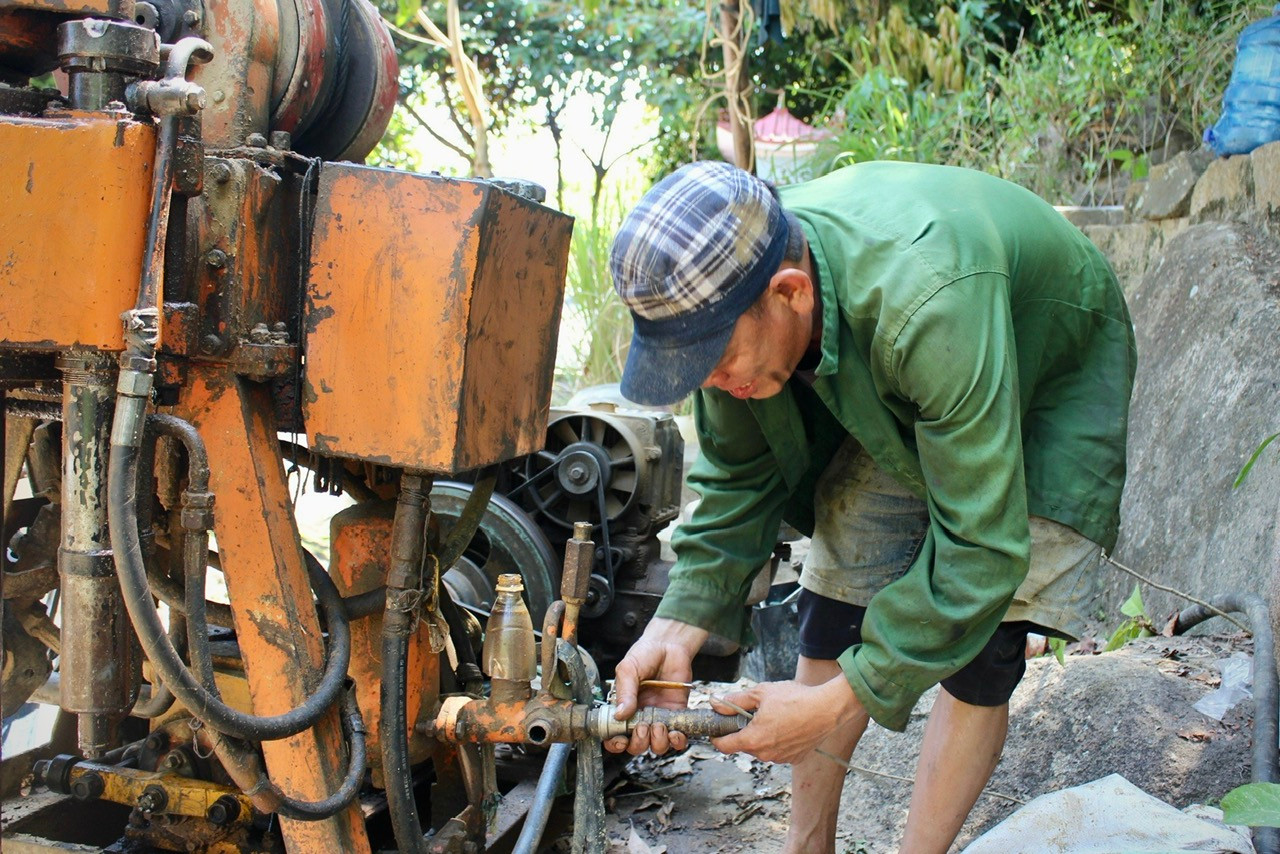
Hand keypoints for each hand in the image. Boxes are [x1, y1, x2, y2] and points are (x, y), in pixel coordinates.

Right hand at [606, 618, 708, 756]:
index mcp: (624, 709)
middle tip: (642, 727)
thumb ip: (625, 691)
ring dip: (657, 742)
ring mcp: (659, 718)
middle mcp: (640, 717)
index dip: (615, 744)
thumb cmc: (644, 655)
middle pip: (636, 746)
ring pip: (657, 746)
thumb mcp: (628, 669)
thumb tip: (620, 715)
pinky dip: (678, 741)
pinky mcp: (678, 716)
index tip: (620, 740)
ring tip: (659, 725)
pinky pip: (678, 738)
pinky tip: (676, 732)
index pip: (615, 735)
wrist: (669, 645)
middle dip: (638, 743)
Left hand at [710, 675, 861, 764]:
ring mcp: (781, 758)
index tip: (717, 730)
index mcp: (753, 739)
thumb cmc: (794, 699)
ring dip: (763, 736)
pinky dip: (779, 740)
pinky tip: (788, 725)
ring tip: (775, 717)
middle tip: (752, 714)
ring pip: (762, 748)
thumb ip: (735, 700)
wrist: (826, 709)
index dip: (717, 737)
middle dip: (744, 731)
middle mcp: (765, 754)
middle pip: (744, 745)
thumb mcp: (760, 693)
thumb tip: (716, 703)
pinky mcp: (794, 758)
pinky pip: (779, 750)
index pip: (724, 746)